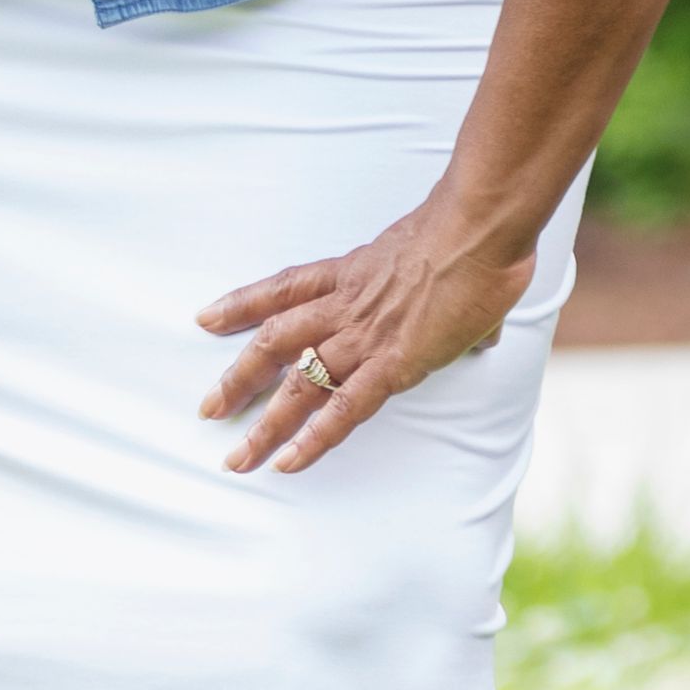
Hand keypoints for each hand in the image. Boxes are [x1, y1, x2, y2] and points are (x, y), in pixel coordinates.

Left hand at [197, 205, 542, 471]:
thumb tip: (482, 334)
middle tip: (210, 408)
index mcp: (353, 272)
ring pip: (297, 383)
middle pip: (274, 342)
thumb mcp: (443, 255)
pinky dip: (314, 437)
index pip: (286, 288)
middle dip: (238, 378)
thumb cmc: (471, 230)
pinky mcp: (392, 363)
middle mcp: (345, 306)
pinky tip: (289, 462)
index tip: (207, 319)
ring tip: (239, 456)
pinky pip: (342, 408)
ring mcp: (363, 336)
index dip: (243, 304)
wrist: (478, 227)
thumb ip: (451, 300)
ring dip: (265, 422)